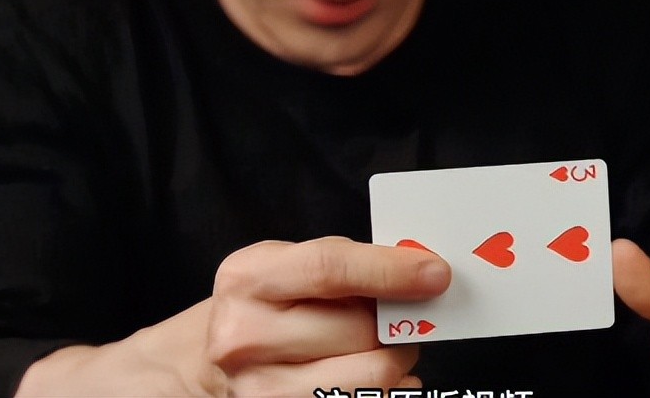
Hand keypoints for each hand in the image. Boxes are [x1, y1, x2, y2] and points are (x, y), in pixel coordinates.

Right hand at [207, 236, 450, 394]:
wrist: (213, 358)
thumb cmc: (267, 304)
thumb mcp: (289, 265)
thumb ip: (347, 263)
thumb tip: (418, 273)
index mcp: (248, 278)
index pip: (329, 270)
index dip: (390, 271)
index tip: (436, 274)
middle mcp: (245, 335)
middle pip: (359, 328)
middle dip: (396, 320)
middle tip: (401, 315)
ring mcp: (261, 388)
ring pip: (371, 374)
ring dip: (395, 358)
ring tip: (384, 346)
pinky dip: (387, 389)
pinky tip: (375, 374)